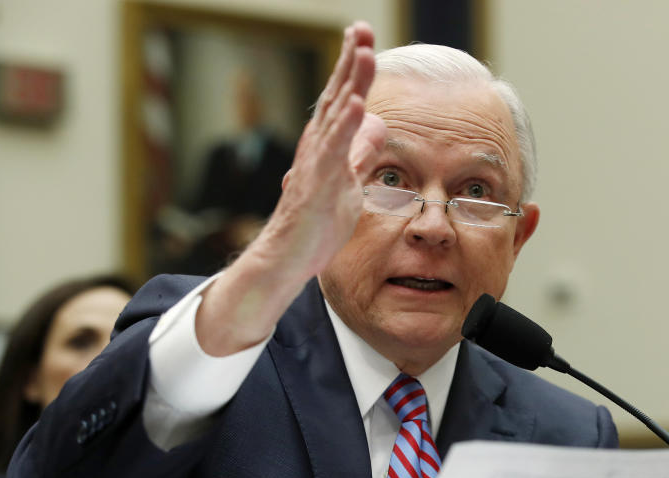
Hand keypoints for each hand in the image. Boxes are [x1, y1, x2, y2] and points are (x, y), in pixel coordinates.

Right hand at [196, 21, 385, 355]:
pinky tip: (358, 104)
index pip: (344, 97)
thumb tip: (379, 122)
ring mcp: (317, 164)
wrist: (288, 258)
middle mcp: (319, 146)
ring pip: (336, 115)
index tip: (364, 37)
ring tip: (364, 52)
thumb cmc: (316, 223)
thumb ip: (361, 152)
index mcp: (328, 144)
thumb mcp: (349, 182)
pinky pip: (333, 152)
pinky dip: (346, 127)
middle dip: (351, 61)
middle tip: (361, 28)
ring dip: (351, 82)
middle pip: (338, 95)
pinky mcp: (317, 185)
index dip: (355, 67)